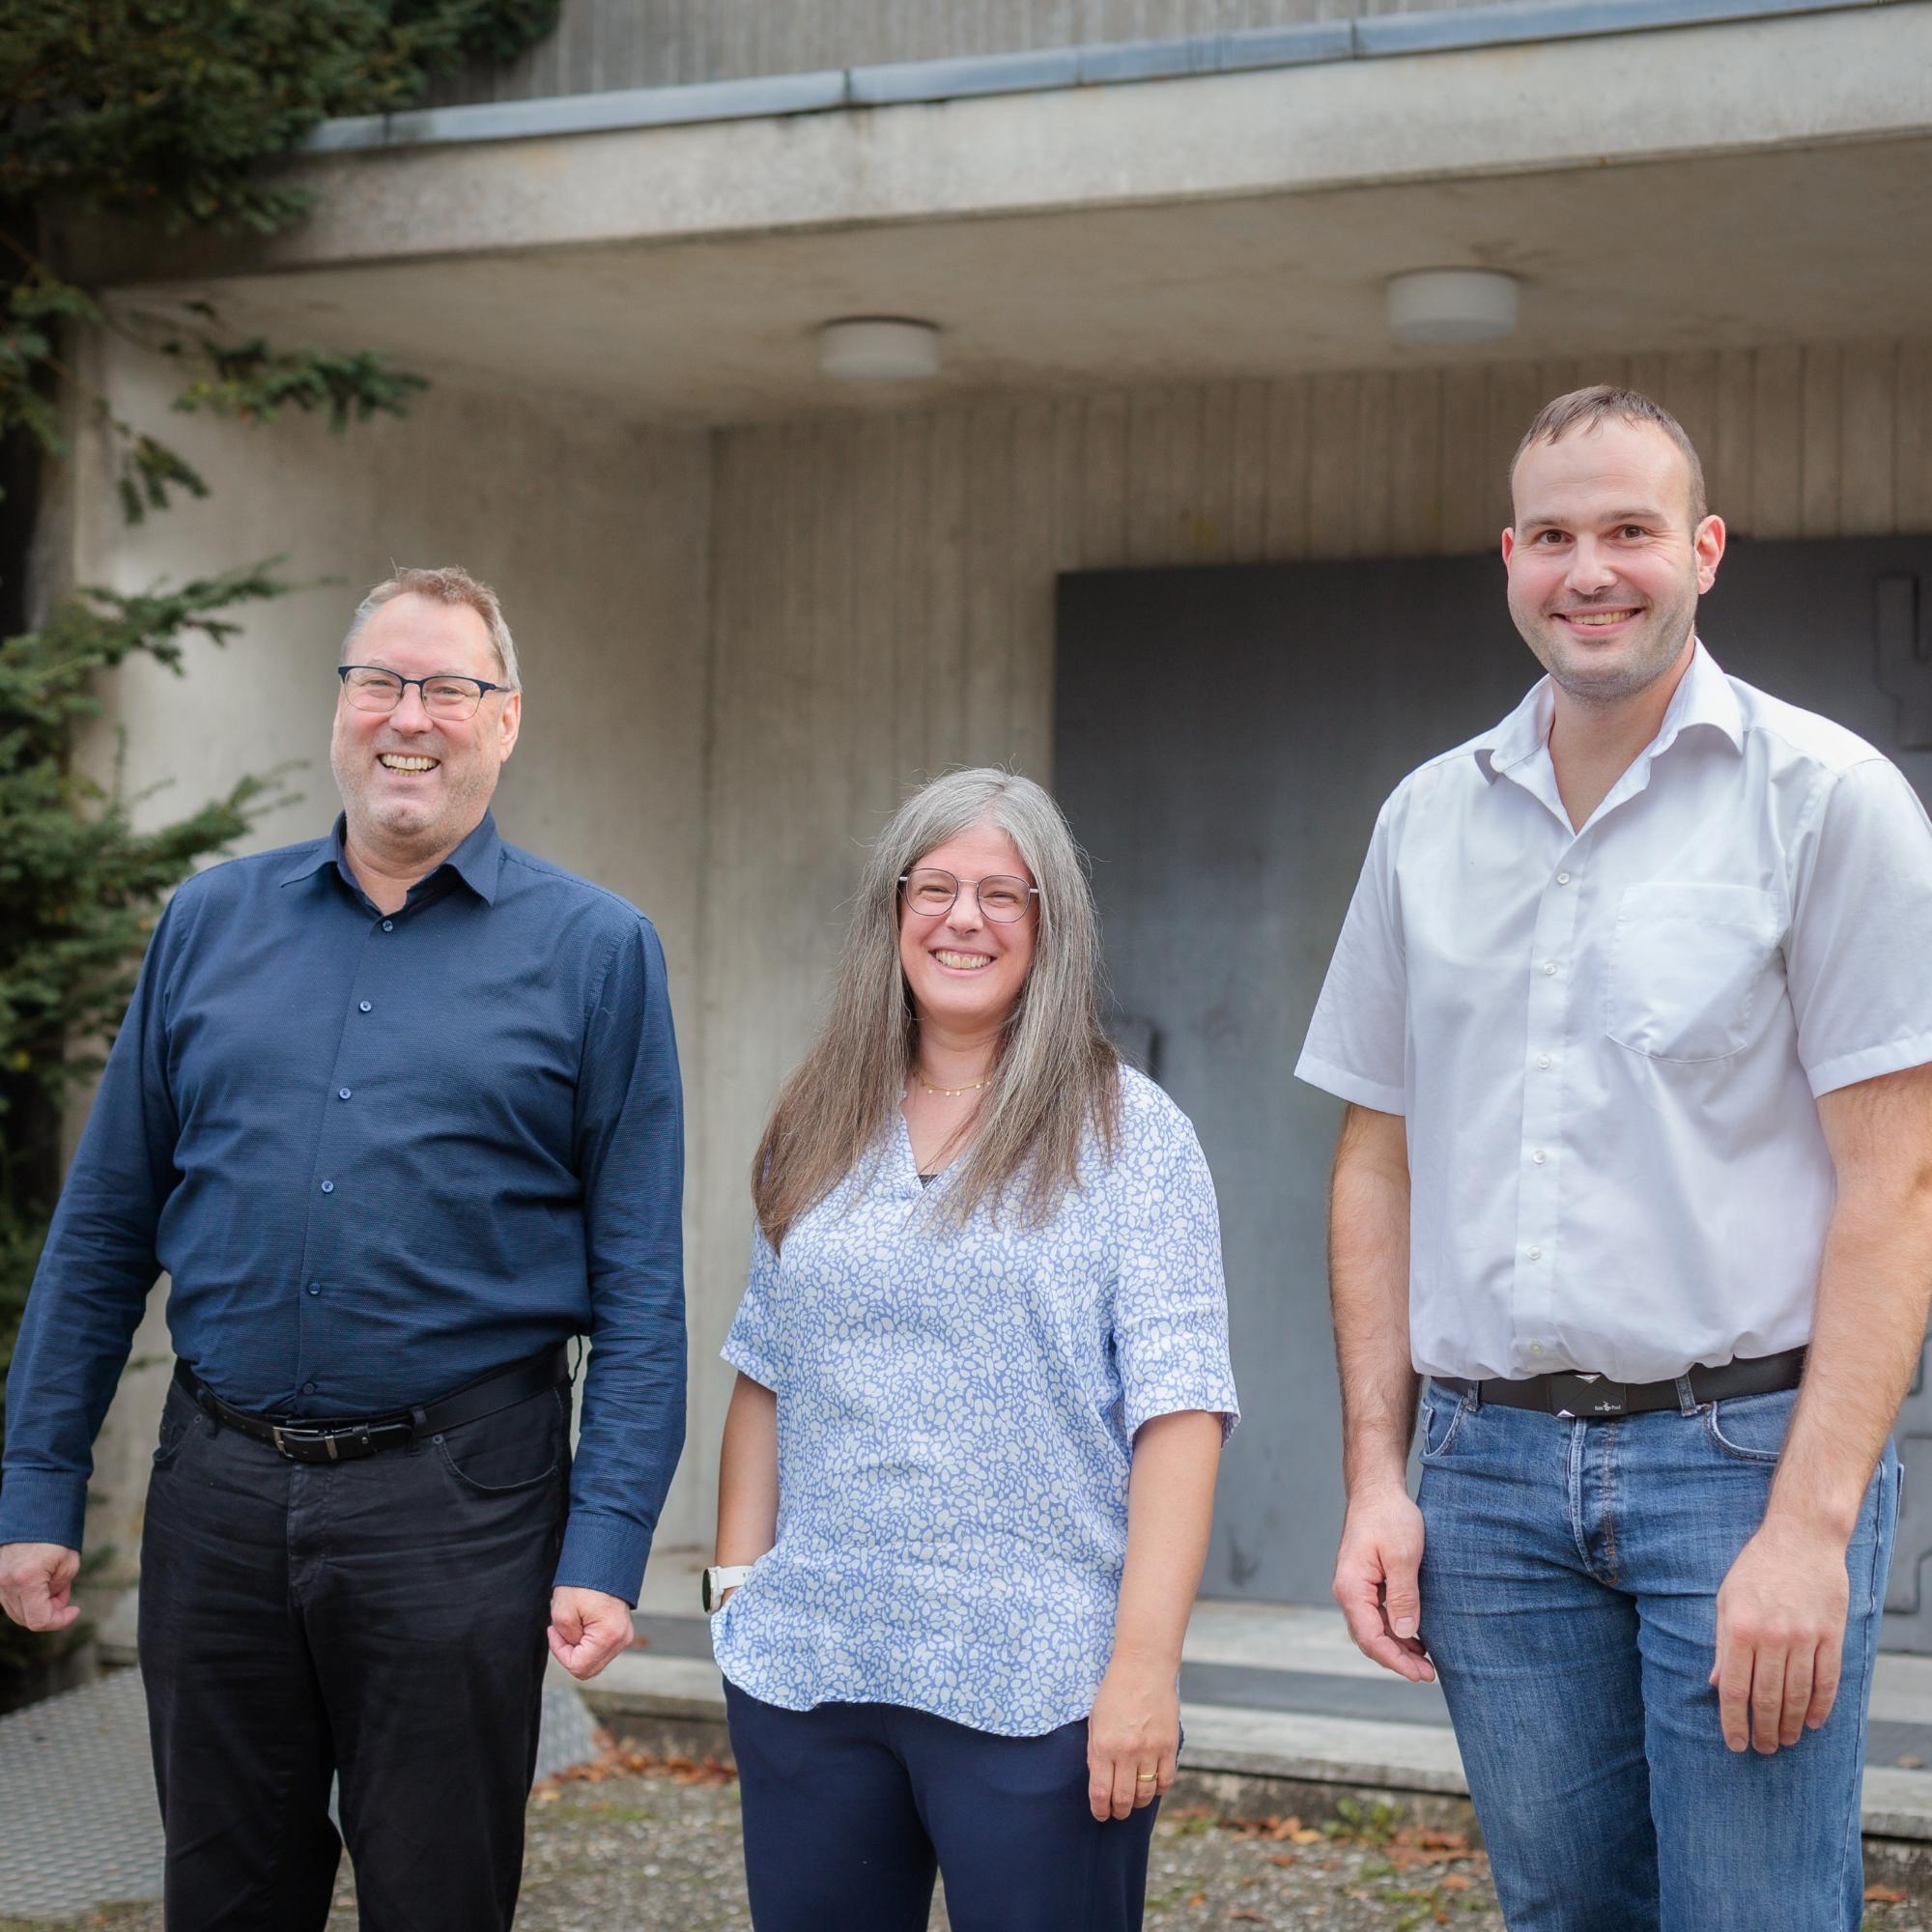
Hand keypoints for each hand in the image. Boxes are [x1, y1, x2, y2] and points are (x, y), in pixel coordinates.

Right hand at [0, 1543, 80, 1632]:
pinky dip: (26, 1597)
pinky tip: (41, 1581)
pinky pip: (10, 1598)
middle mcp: (5, 1584)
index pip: (38, 1620)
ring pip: (16, 1610)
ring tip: (53, 1583)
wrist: (33, 1510)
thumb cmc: (55, 1534)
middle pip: (25, 1618)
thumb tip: (52, 1603)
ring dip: (37, 1605)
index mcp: (25, 1580)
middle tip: (64, 1593)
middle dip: (49, 1612)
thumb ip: (60, 1590)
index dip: (59, 1621)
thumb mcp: (68, 1563)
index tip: (74, 1610)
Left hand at [546, 1586, 633, 1680]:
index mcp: (609, 1636)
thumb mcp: (562, 1613)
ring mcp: (625, 1636)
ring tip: (574, 1623)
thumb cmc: (583, 1582)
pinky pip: (601, 1649)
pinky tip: (582, 1624)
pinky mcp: (622, 1631)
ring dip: (579, 1648)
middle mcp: (622, 1640)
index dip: (560, 1652)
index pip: (578, 1667)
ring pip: (594, 1660)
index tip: (554, 1632)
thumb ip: (566, 1641)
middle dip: (570, 1653)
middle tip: (560, 1630)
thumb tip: (573, 1649)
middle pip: (588, 1669)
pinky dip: (588, 1642)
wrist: (602, 1561)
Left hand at [1087, 1652, 1178, 1821]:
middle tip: (1116, 1812)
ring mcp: (1150, 1750)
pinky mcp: (1169, 1746)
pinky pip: (1166, 1781)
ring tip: (1133, 1800)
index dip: (1099, 1809)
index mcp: (1103, 1745)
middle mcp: (1126, 1752)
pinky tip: (1151, 1786)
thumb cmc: (1114, 1693)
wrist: (1143, 1668)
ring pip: (1145, 1794)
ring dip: (1137, 1803)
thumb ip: (1096, 1753)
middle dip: (1118, 1811)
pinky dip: (1158, 1789)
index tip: (1100, 1814)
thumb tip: (1101, 1784)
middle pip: (1123, 1799)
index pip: (1100, 1791)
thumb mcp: (1095, 1721)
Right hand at [1333, 1487, 1433, 1682]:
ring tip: (1426, 1661)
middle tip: (1429, 1674)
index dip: (1395, 1660)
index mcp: (1351, 1588)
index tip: (1421, 1674)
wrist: (1377, 1490)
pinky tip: (1416, 1637)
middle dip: (1398, 1660)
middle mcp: (1348, 1592)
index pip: (1369, 1638)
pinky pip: (1377, 1615)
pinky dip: (1395, 1630)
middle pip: (1369, 1639)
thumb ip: (1403, 1596)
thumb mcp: (1402, 1555)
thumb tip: (1404, 1633)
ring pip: (1373, 1629)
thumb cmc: (1389, 1517)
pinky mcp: (1366, 1583)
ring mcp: (1356, 1588)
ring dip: (1398, 1647)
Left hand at [1712, 1518, 1849, 1752]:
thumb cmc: (1756, 1568)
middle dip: (1764, 1730)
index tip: (1735, 1744)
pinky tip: (1811, 1722)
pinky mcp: (1832, 1636)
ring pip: (1798, 1695)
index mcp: (1741, 1628)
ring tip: (1784, 1741)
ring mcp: (1806, 1637)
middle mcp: (1774, 1637)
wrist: (1801, 1538)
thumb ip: (1723, 1644)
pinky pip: (1828, 1681)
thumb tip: (1717, 1684)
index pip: (1736, 1689)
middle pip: (1768, 1698)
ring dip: (1790, 1725)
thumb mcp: (1727, 1599)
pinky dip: (1820, 1706)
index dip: (1734, 1722)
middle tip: (1762, 1749)